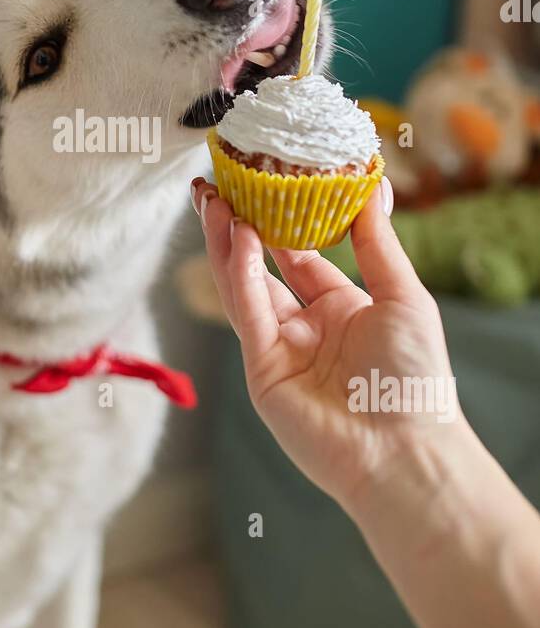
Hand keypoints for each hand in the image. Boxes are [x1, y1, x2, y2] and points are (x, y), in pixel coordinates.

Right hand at [191, 176, 467, 514]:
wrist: (405, 450)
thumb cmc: (415, 378)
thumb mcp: (403, 295)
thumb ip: (376, 242)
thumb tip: (371, 185)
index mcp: (340, 307)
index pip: (299, 252)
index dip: (279, 216)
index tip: (264, 177)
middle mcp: (305, 325)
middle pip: (260, 264)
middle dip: (236, 224)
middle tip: (215, 182)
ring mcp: (279, 348)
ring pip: (243, 284)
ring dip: (226, 242)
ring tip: (212, 199)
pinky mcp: (262, 370)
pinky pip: (247, 313)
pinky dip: (240, 274)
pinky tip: (239, 237)